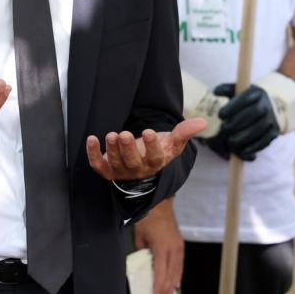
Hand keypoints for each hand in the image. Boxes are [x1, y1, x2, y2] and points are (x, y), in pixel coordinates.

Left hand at [85, 118, 206, 181]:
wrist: (142, 162)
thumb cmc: (159, 150)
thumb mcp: (172, 142)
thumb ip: (184, 132)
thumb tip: (203, 122)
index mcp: (156, 163)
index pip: (155, 158)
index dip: (152, 146)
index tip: (149, 132)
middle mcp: (138, 170)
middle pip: (133, 162)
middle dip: (128, 149)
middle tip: (124, 134)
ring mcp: (121, 171)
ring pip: (116, 163)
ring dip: (112, 150)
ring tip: (111, 135)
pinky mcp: (107, 170)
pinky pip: (98, 165)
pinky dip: (92, 154)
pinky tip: (91, 139)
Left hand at [134, 199, 182, 293]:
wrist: (159, 204)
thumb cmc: (147, 219)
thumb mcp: (140, 237)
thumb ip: (142, 252)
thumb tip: (144, 264)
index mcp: (162, 247)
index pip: (160, 272)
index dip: (158, 286)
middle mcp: (173, 249)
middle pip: (170, 274)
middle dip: (166, 289)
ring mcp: (179, 247)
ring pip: (177, 270)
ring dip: (173, 284)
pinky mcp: (181, 245)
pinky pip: (180, 263)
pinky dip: (178, 274)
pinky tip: (176, 283)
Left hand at [204, 83, 279, 160]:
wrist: (270, 109)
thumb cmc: (247, 101)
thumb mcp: (238, 92)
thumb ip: (226, 90)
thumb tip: (215, 92)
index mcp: (257, 93)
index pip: (245, 98)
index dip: (232, 107)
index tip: (220, 115)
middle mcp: (267, 105)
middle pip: (252, 113)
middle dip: (236, 123)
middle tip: (223, 129)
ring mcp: (272, 119)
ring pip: (258, 129)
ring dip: (243, 138)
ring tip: (230, 142)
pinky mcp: (274, 133)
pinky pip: (264, 141)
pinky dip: (252, 148)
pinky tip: (241, 152)